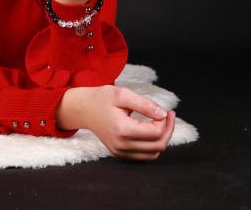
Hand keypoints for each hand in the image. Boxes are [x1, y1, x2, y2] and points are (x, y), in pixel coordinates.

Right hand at [56, 85, 175, 160]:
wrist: (83, 109)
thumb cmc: (101, 99)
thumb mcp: (122, 94)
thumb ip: (145, 104)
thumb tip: (163, 114)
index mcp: (122, 129)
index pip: (156, 133)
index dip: (166, 122)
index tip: (166, 111)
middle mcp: (121, 145)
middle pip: (157, 145)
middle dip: (167, 130)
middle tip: (167, 116)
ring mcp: (120, 151)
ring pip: (153, 154)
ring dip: (161, 139)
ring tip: (160, 123)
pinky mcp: (119, 153)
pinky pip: (144, 156)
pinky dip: (152, 145)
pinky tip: (151, 131)